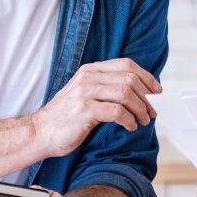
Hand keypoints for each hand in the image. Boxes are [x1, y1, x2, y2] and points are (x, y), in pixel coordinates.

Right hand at [32, 58, 162, 157]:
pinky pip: (117, 112)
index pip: (126, 64)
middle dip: (146, 96)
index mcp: (91, 70)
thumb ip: (107, 87)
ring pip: (126, 93)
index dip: (146, 77)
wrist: (40, 132)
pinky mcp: (84, 110)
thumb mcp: (86, 94)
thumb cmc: (67, 117)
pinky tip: (130, 126)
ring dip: (140, 109)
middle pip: (129, 78)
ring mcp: (85, 92)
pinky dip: (129, 120)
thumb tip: (140, 92)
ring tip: (143, 121)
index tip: (156, 91)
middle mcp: (88, 77)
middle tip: (152, 112)